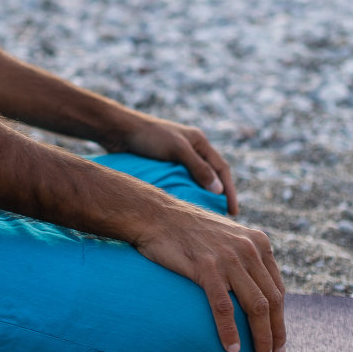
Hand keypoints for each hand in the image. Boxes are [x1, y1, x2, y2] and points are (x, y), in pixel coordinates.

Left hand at [99, 108, 239, 213]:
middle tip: (223, 220)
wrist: (119, 132)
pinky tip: (186, 208)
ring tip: (206, 218)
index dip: (230, 191)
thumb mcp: (177, 149)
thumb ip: (198, 168)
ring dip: (203, 197)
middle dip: (219, 196)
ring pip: (196, 181)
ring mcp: (178, 157)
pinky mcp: (164, 165)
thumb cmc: (149, 137)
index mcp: (199, 142)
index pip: (221, 169)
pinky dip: (187, 194)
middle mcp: (191, 149)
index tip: (233, 212)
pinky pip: (182, 183)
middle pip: (211, 176)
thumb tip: (219, 190)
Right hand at [133, 196, 286, 351]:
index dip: (280, 318)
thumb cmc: (189, 230)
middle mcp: (248, 248)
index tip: (278, 339)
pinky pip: (224, 307)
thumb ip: (245, 256)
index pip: (277, 288)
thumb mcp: (227, 236)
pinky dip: (230, 331)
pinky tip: (232, 349)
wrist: (157, 215)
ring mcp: (228, 258)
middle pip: (272, 300)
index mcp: (257, 242)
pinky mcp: (206, 267)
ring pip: (255, 306)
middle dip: (276, 332)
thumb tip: (254, 289)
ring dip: (261, 337)